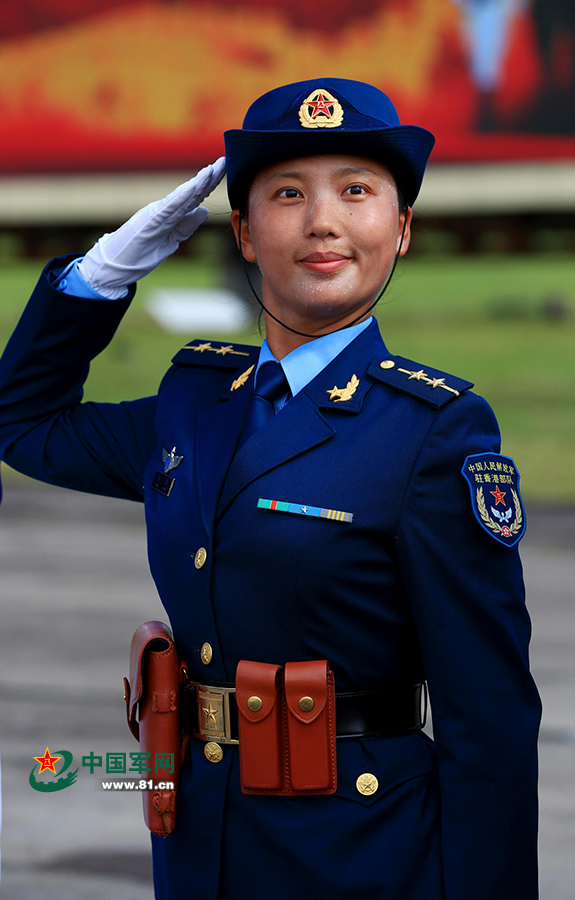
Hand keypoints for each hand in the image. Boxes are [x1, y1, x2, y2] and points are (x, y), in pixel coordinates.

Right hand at [78, 158, 225, 298]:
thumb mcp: (171, 241)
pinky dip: (180, 198)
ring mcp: (156, 215)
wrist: (114, 266)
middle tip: (225, 160)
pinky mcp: (149, 223)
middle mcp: (164, 211)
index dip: (210, 184)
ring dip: (197, 183)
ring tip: (211, 169)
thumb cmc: (140, 254)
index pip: (195, 198)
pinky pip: (167, 209)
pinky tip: (192, 188)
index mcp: (171, 215)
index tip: (226, 170)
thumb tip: (204, 211)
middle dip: (209, 178)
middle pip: (191, 192)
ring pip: (181, 197)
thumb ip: (186, 226)